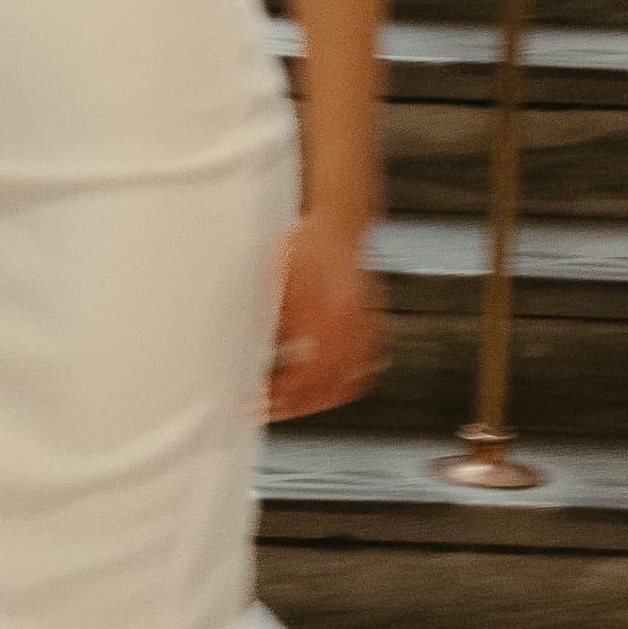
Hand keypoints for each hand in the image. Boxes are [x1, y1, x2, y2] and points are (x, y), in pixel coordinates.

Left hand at [267, 213, 379, 420]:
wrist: (340, 219)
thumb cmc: (307, 244)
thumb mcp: (277, 282)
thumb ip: (274, 322)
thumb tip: (259, 357)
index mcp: (325, 317)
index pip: (303, 376)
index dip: (277, 395)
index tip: (256, 401)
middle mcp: (350, 326)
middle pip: (326, 387)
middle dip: (296, 405)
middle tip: (270, 408)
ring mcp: (365, 326)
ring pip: (348, 382)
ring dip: (320, 399)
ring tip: (296, 404)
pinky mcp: (372, 323)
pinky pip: (364, 365)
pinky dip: (345, 382)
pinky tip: (329, 384)